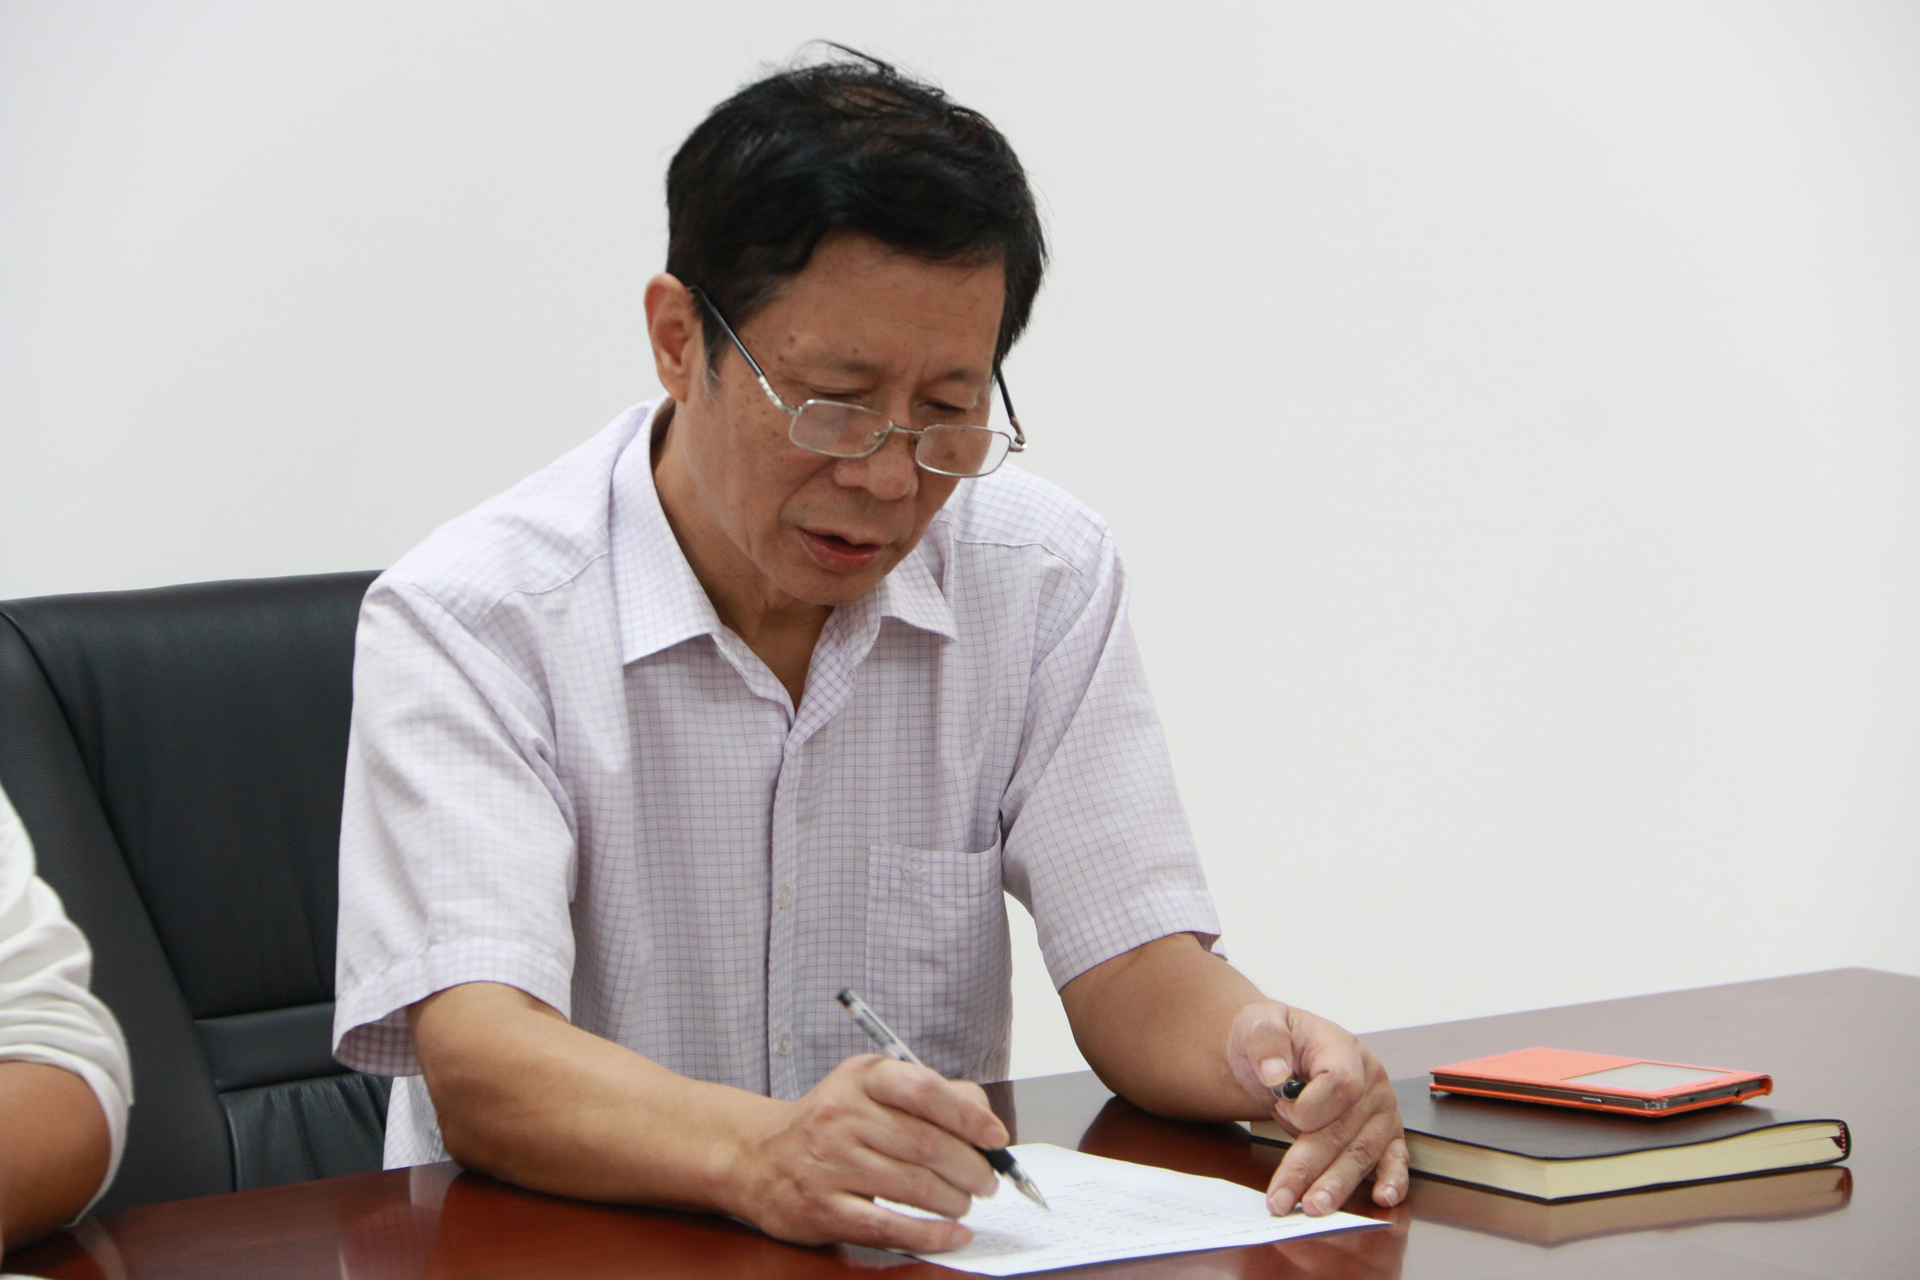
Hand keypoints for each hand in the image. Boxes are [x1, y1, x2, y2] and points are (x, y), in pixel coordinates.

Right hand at [728, 1053, 1006, 1249]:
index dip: (968, 1116)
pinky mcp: (824, 1209)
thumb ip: (930, 1094)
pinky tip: (954, 1233)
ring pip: (914, 1186)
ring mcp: (830, 1164)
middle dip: (970, 1168)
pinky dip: (931, 1234)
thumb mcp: (872, 1088)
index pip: (924, 1090)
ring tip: (966, 1202)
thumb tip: (983, 1119)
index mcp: (861, 1078)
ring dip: (955, 1200)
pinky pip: (889, 1226)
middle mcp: (842, 1115)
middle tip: (987, 1180)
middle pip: (926, 1144)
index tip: (996, 1137)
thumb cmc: (831, 1122)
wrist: (759, 1157)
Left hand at [1226, 1001, 1408, 1216]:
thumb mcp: (1257, 1024)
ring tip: (1313, 1208)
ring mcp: (1380, 1110)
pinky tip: (1384, 1197)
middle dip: (1313, 1166)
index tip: (1280, 1108)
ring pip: (1362, 1152)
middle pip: (1346, 1129)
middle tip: (1285, 1197)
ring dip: (1337, 1184)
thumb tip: (1275, 1074)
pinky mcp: (1383, 1134)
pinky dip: (1391, 1179)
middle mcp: (1371, 1081)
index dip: (1309, 1106)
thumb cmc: (1271, 1041)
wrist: (1279, 1052)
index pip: (1339, 1085)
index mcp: (1344, 1048)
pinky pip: (1394, 1158)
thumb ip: (1265, 1041)